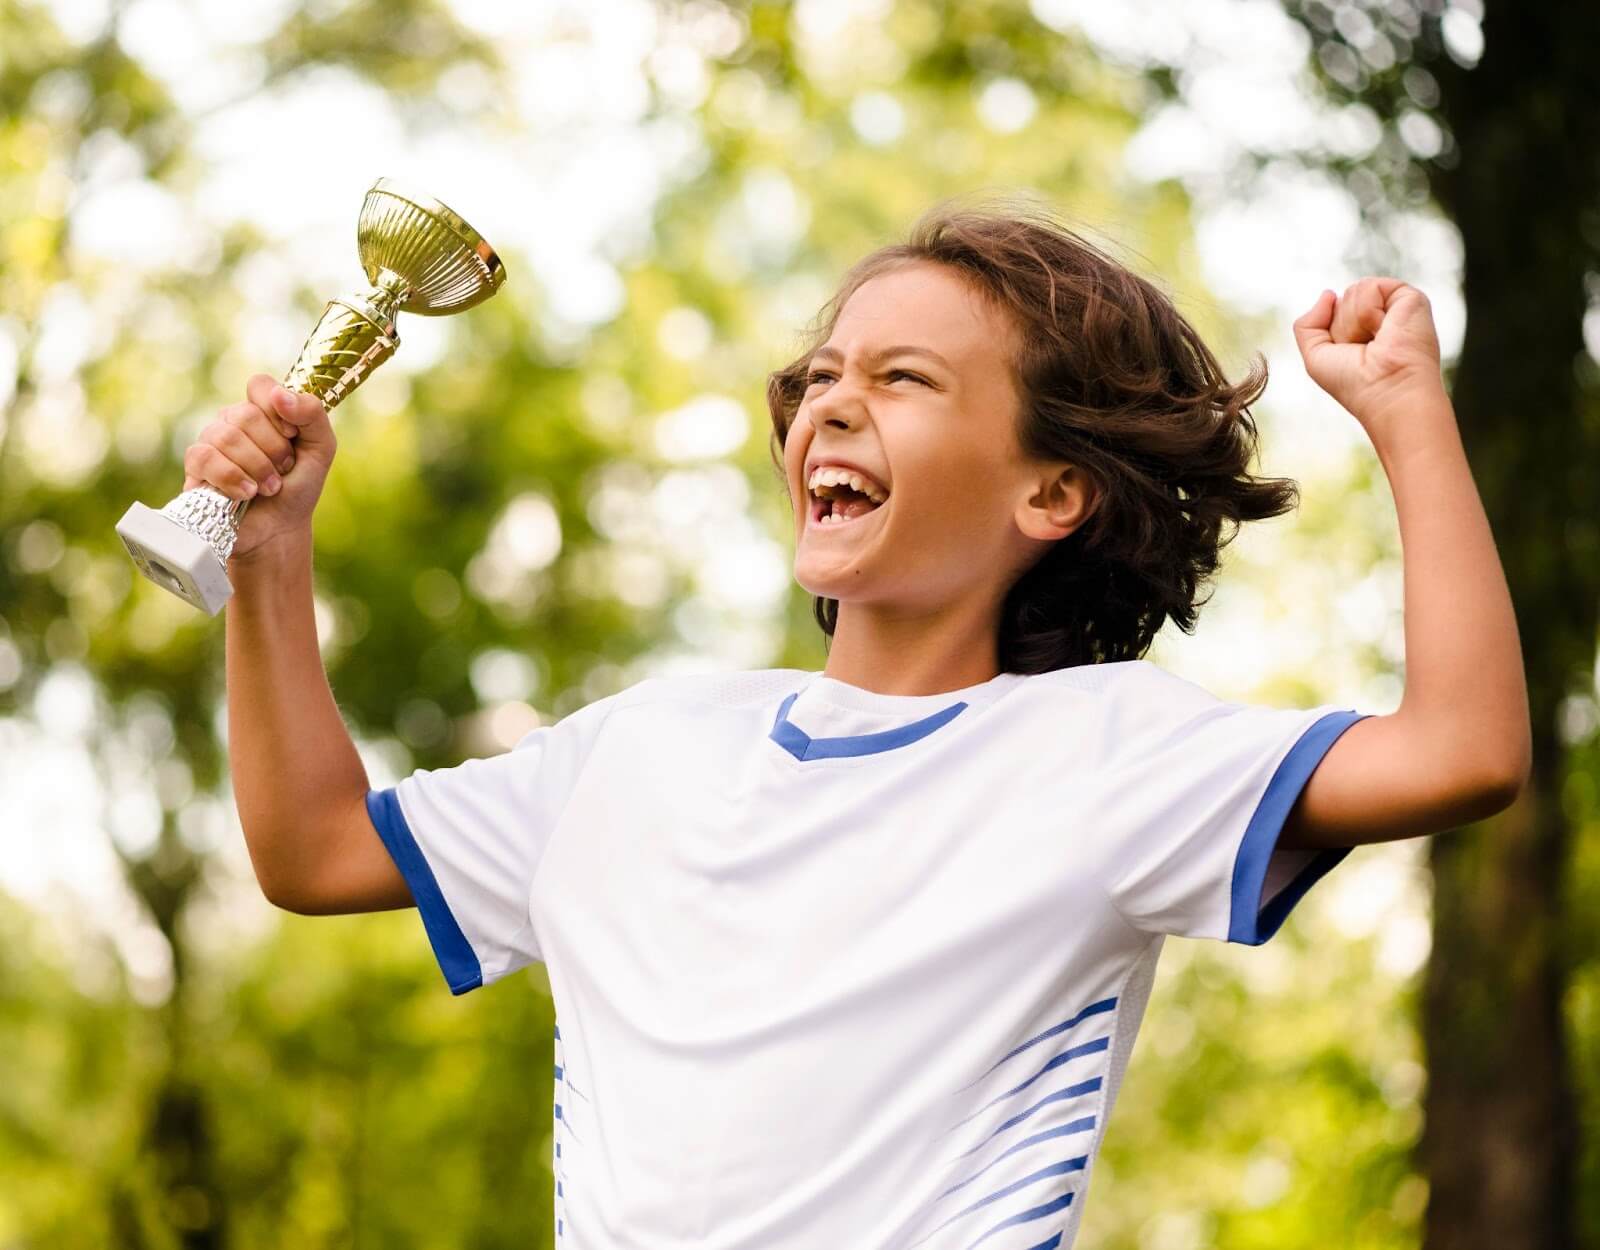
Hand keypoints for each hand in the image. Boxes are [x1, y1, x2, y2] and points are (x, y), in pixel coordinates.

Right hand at [181, 373, 336, 561]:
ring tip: (269, 487)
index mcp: (262, 410)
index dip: (278, 411)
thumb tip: (280, 395)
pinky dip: (233, 478)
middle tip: (283, 470)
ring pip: (226, 436)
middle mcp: (232, 421)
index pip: (259, 385)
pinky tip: (246, 493)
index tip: (292, 435)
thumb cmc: (298, 487)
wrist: (279, 529)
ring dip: (257, 468)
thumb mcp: (321, 449)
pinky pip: (205, 458)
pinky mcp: (195, 467)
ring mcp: (210, 441)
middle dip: (274, 449)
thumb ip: (312, 415)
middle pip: (246, 414)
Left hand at [1292, 278, 1446, 433]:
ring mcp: (1396, 306)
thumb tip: (1328, 293)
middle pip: (1342, 298)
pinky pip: (1370, 286)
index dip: (1332, 333)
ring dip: (1355, 322)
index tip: (1351, 356)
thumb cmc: (1354, 383)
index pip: (1333, 309)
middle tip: (1364, 350)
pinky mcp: (1410, 298)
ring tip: (1376, 342)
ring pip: (1354, 290)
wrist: (1388, 392)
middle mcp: (1381, 316)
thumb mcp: (1316, 356)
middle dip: (1343, 327)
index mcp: (1363, 329)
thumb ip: (1307, 324)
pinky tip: (1385, 330)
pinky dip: (1368, 311)